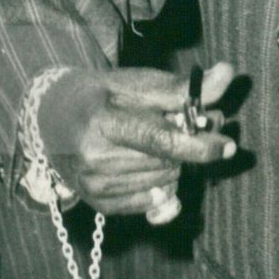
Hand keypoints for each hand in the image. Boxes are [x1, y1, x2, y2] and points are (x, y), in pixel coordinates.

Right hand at [38, 62, 237, 217]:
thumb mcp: (137, 84)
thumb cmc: (99, 95)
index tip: (227, 146)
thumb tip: (227, 75)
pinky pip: (151, 202)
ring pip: (164, 183)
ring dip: (173, 165)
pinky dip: (160, 185)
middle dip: (187, 148)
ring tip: (156, 144)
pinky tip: (144, 165)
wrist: (51, 118)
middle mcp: (94, 158)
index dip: (198, 145)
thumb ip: (182, 88)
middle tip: (187, 126)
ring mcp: (93, 185)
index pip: (159, 141)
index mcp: (102, 121)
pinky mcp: (97, 204)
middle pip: (167, 163)